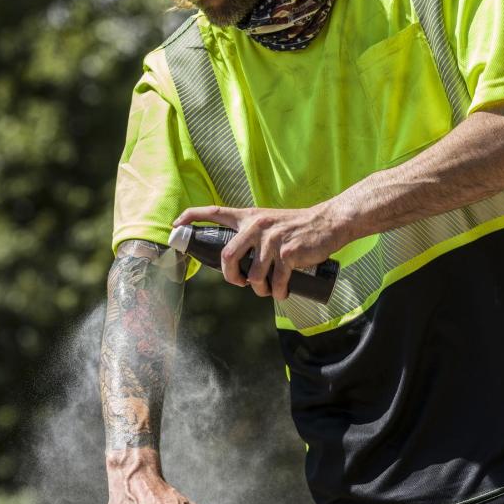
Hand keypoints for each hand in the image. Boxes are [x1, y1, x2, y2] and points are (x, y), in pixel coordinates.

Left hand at [172, 204, 348, 299]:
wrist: (328, 223)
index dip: (192, 216)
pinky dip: (278, 292)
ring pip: (253, 276)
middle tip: (241, 283)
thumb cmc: (298, 227)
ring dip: (259, 289)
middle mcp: (256, 226)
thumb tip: (239, 264)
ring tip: (268, 289)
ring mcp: (271, 240)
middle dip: (231, 277)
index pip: (214, 211)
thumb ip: (253, 235)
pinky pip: (275, 282)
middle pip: (227, 256)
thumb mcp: (270, 222)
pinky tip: (282, 292)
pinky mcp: (287, 253)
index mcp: (249, 217)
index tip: (176, 223)